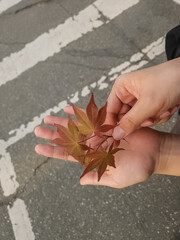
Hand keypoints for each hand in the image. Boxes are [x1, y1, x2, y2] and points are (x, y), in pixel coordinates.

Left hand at [34, 115, 163, 187]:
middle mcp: (93, 145)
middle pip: (69, 139)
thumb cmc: (138, 168)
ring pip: (76, 127)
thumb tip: (81, 181)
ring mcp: (99, 133)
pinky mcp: (108, 123)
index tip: (39, 146)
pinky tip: (69, 109)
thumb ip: (98, 178)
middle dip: (53, 134)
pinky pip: (91, 117)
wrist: (154, 152)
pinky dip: (80, 113)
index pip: (68, 155)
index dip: (53, 151)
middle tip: (38, 129)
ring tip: (48, 118)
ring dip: (63, 122)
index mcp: (93, 159)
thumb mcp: (117, 179)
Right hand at [107, 58, 179, 139]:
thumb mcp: (148, 104)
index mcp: (122, 87)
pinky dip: (159, 117)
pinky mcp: (149, 105)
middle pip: (125, 118)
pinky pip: (148, 119)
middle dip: (140, 120)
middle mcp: (128, 94)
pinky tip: (167, 108)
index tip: (114, 138)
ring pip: (138, 121)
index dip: (112, 124)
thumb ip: (130, 121)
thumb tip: (115, 134)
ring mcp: (139, 100)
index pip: (110, 110)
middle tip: (150, 118)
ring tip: (163, 109)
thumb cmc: (169, 81)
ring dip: (152, 119)